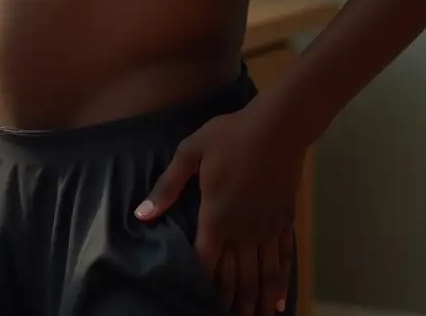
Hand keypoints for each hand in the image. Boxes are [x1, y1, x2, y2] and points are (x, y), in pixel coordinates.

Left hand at [135, 94, 303, 314]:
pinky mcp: (284, 222)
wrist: (277, 127)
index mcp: (216, 217)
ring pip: (261, 277)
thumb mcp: (190, 153)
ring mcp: (266, 229)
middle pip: (236, 279)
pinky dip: (280, 285)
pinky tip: (277, 303)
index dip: (201, 288)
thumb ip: (167, 186)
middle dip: (230, 304)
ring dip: (255, 302)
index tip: (196, 304)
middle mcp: (242, 232)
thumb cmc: (230, 136)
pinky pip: (283, 261)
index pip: (206, 264)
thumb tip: (141, 215)